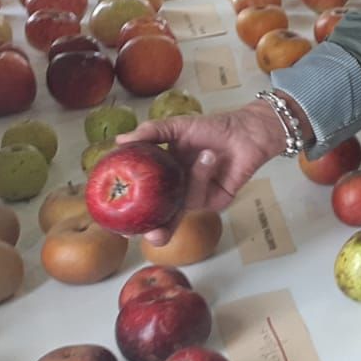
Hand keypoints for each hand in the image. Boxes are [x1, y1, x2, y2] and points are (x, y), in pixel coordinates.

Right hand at [116, 100, 286, 243]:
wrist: (245, 132)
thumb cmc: (212, 128)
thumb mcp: (177, 127)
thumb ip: (150, 132)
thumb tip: (119, 140)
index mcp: (163, 177)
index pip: (142, 199)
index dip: (129, 212)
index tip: (115, 223)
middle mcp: (176, 191)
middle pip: (160, 219)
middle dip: (152, 230)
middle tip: (142, 233)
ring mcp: (195, 198)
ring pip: (180, 206)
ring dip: (192, 178)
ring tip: (206, 154)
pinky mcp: (215, 203)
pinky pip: (199, 198)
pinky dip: (203, 176)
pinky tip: (211, 158)